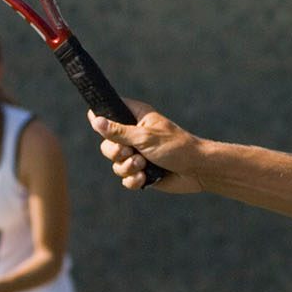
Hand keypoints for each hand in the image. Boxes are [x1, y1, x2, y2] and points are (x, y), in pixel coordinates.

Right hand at [87, 101, 201, 192]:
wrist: (197, 170)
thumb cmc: (175, 147)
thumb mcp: (144, 137)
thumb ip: (118, 131)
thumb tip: (94, 119)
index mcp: (136, 117)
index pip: (111, 111)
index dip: (102, 119)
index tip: (104, 129)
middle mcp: (134, 135)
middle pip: (107, 143)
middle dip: (115, 152)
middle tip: (128, 152)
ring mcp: (138, 154)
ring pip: (115, 163)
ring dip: (126, 167)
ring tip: (142, 165)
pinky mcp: (142, 172)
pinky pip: (125, 178)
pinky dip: (133, 180)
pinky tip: (145, 178)